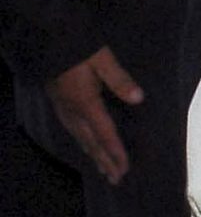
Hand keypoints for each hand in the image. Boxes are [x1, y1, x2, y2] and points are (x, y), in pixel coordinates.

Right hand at [47, 47, 141, 183]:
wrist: (47, 37)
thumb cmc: (78, 47)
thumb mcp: (102, 59)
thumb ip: (119, 79)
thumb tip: (137, 98)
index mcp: (85, 103)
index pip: (104, 134)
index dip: (115, 153)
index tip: (124, 169)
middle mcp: (72, 110)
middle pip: (91, 142)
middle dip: (104, 161)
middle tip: (115, 179)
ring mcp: (63, 107)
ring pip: (80, 138)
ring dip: (93, 155)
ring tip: (103, 169)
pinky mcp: (58, 102)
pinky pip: (72, 130)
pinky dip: (82, 142)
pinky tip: (85, 145)